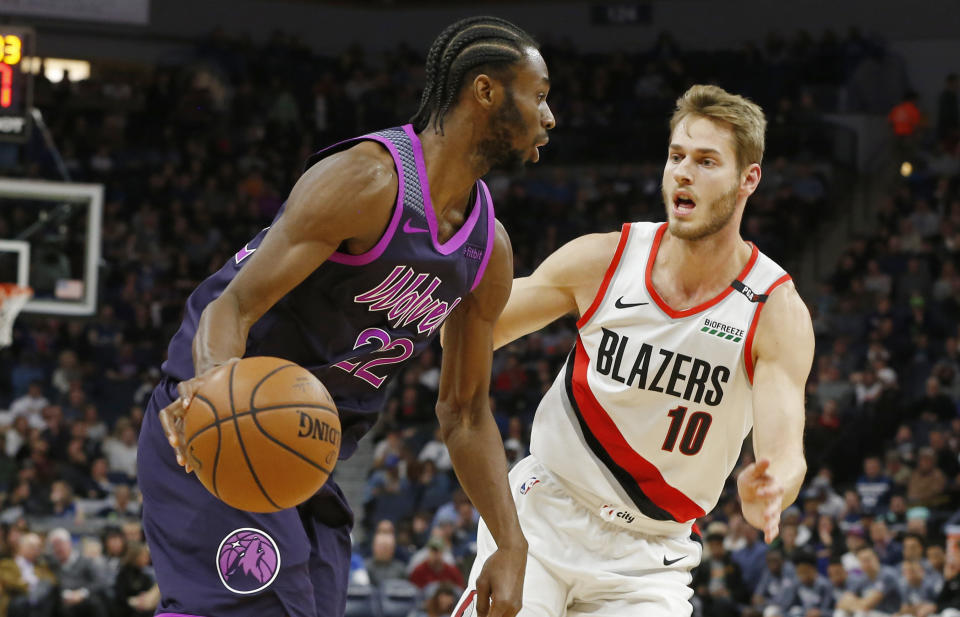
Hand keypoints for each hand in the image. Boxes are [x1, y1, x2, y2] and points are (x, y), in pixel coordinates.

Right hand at [159, 358, 239, 472]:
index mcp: (192, 387)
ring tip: (183, 462)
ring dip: (177, 447)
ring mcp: (180, 417)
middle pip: (169, 416)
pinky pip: (182, 442)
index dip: (184, 395)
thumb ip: (232, 366)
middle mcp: (181, 403)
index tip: (187, 404)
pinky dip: (187, 454)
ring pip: (173, 433)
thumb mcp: (227, 370)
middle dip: (170, 431)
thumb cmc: (220, 377)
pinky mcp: (184, 429)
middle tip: (175, 443)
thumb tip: (239, 361)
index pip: (183, 389)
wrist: (210, 383)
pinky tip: (193, 470)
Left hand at [474, 545, 525, 616]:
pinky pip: (508, 615)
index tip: (478, 615)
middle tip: (480, 609)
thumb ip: (480, 604)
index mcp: (502, 603)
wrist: (513, 553)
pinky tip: (492, 604)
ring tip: (486, 605)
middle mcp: (512, 607)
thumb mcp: (482, 583)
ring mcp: (517, 606)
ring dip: (494, 616)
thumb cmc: (497, 565)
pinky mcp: (519, 603)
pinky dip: (499, 614)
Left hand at [737, 458, 783, 542]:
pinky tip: (768, 540)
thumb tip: (766, 458)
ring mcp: (773, 510)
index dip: (768, 491)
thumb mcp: (752, 473)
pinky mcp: (768, 520)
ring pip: (775, 519)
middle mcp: (775, 500)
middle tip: (766, 516)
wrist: (754, 492)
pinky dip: (771, 533)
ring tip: (768, 531)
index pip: (774, 489)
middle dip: (772, 511)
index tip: (759, 492)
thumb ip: (759, 468)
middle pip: (776, 506)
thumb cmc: (753, 480)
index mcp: (773, 487)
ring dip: (772, 525)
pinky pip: (772, 527)